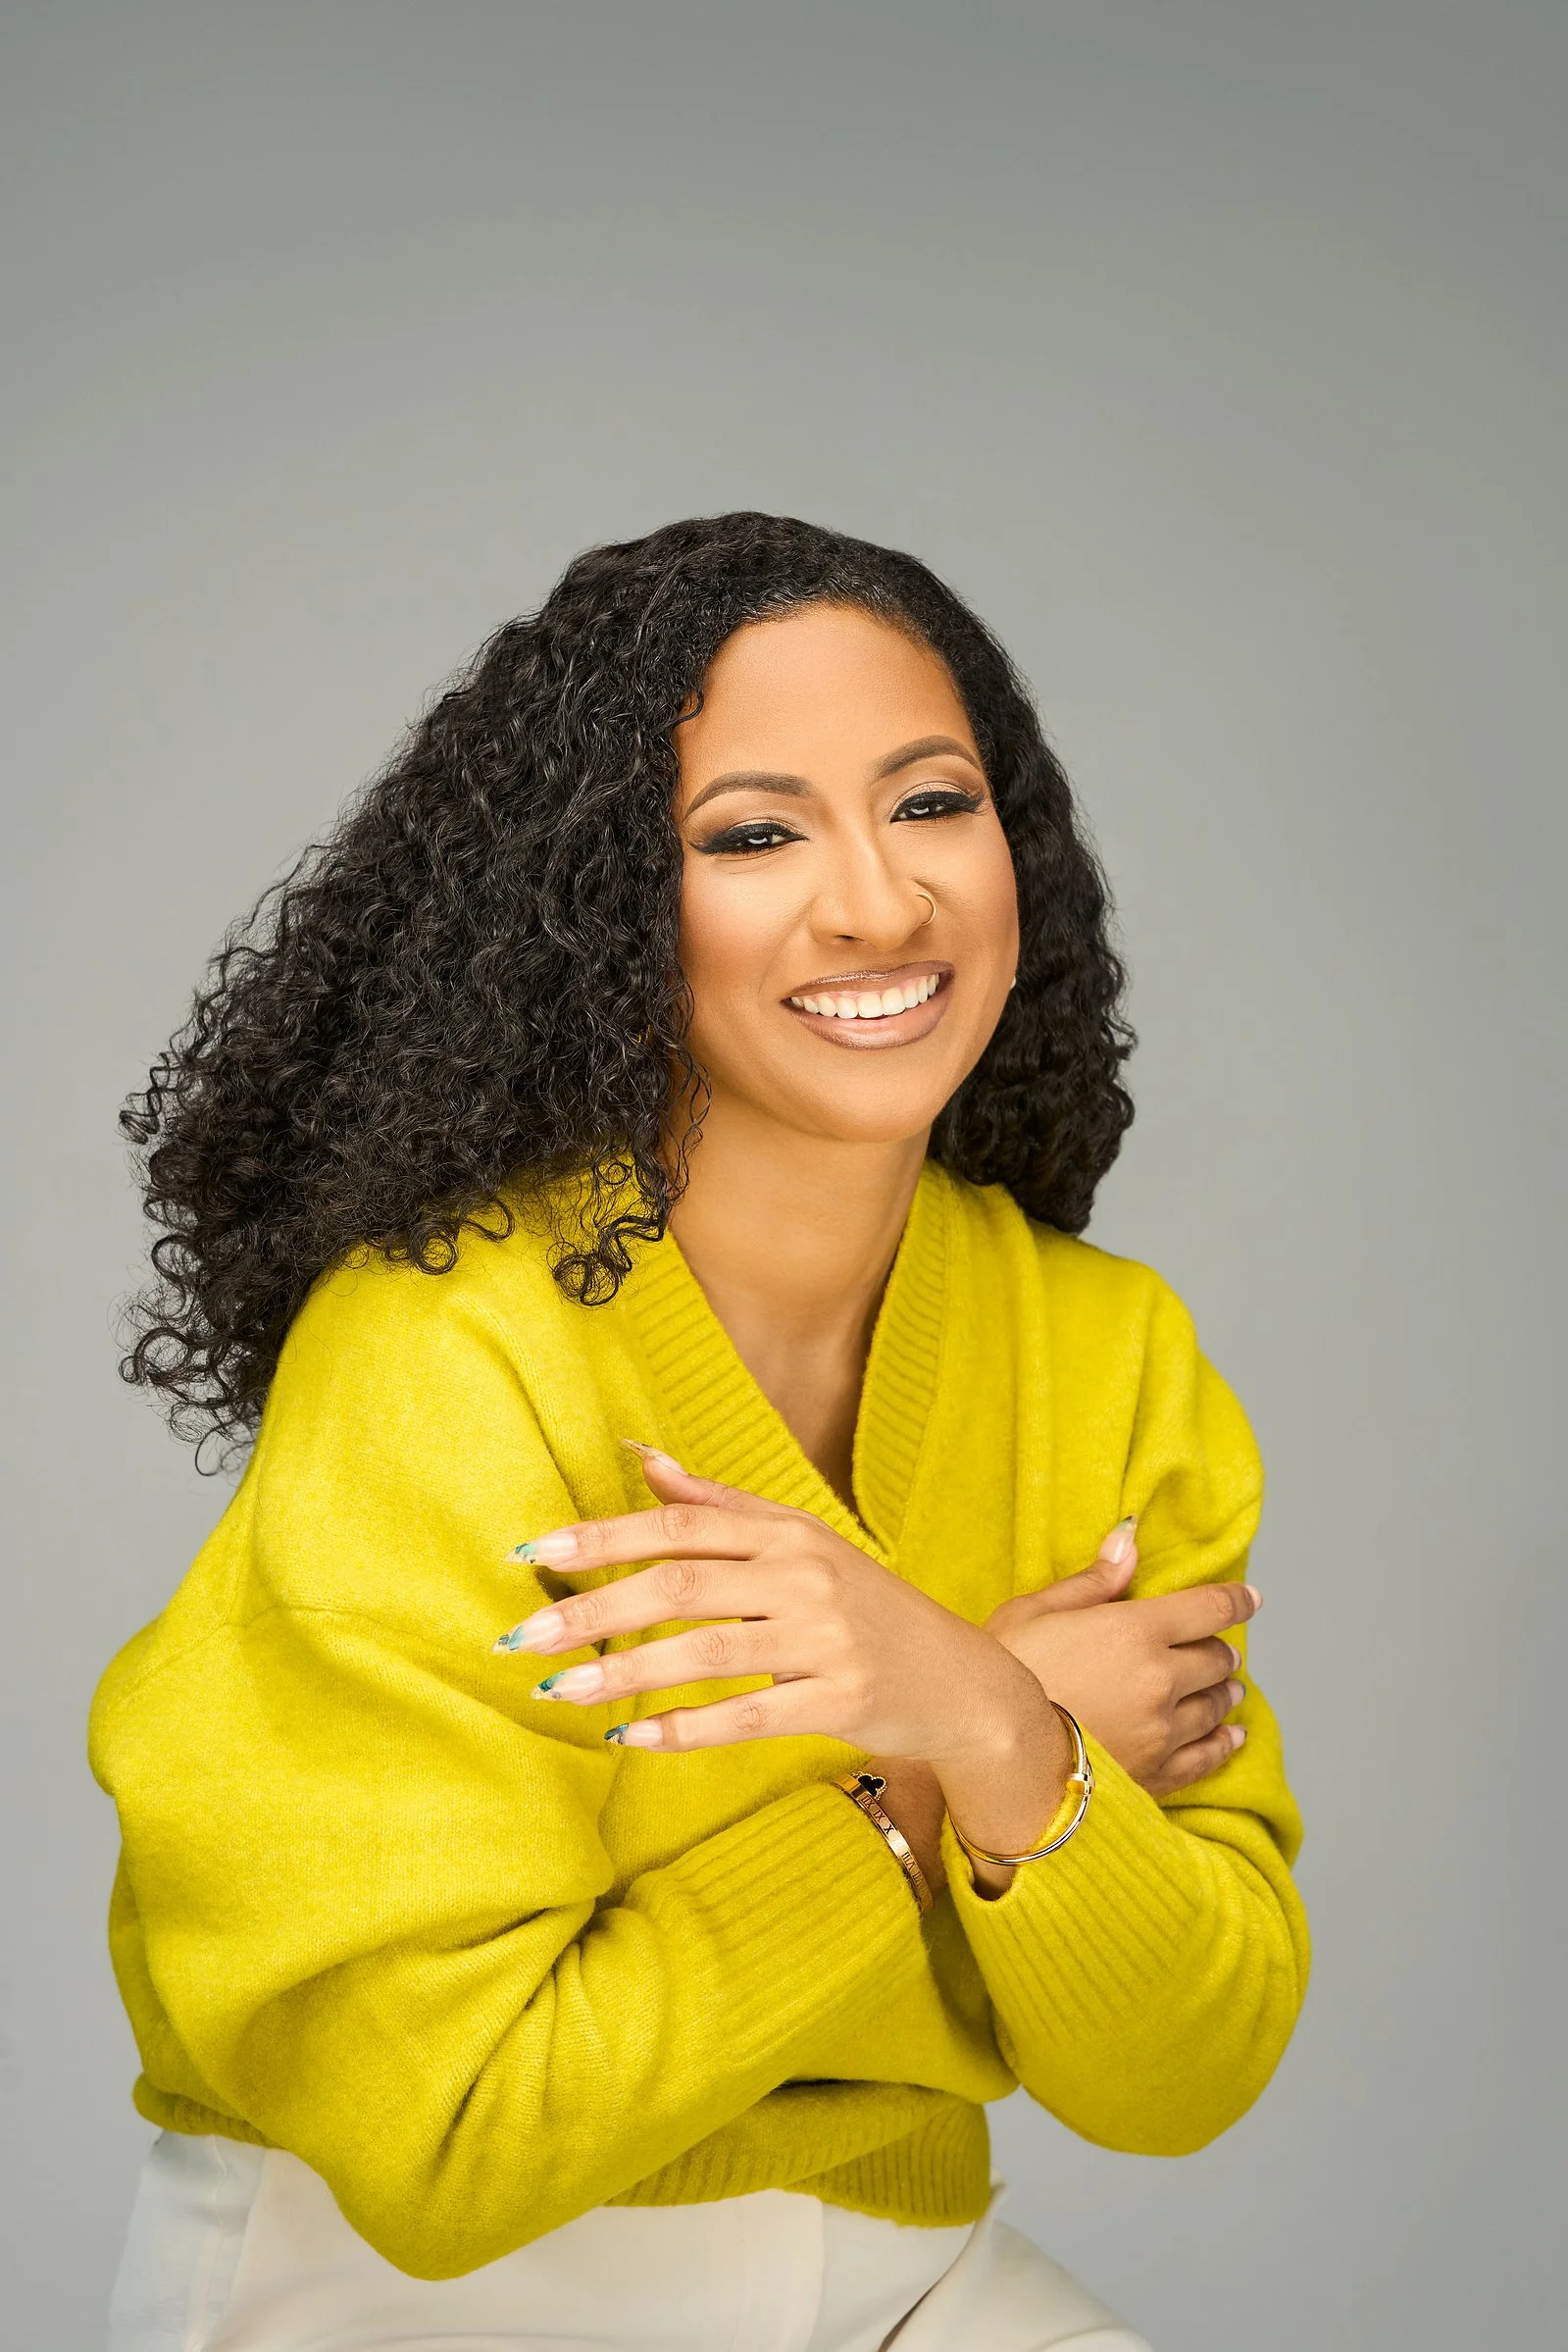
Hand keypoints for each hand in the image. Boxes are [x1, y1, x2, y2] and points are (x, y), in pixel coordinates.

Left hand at [496, 1447, 1070, 1884]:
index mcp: (785, 1532)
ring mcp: (826, 1638)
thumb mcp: (801, 1544)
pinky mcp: (841, 1699)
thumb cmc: (864, 1607)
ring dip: (625, 1671)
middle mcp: (803, 1575)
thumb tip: (646, 1461)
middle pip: (681, 1582)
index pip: (679, 1524)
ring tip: (559, 1692)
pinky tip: (633, 1739)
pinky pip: (750, 1715)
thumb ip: (721, 1506)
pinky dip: (688, 1728)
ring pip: (707, 1650)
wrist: (961, 1678)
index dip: (602, 1536)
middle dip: (593, 1609)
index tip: (532, 1553)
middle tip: (523, 1637)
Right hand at [986, 1517, 1257, 1796]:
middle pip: (1214, 1660)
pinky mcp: (1155, 1775)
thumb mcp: (1036, 1611)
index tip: (1251, 1599)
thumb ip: (1093, 1582)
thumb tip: (1128, 1542)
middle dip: (1218, 1651)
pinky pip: (1205, 1757)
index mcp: (1137, 1630)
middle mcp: (1161, 1679)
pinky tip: (1231, 1738)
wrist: (993, 1750)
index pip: (1208, 1609)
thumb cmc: (1003, 1671)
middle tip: (1219, 1651)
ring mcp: (1162, 1731)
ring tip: (1228, 1689)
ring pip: (1214, 1707)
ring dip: (1223, 1693)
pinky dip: (1223, 1744)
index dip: (1236, 1600)